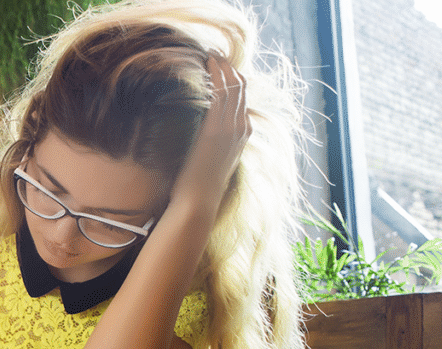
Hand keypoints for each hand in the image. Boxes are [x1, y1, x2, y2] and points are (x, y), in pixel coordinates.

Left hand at [170, 55, 250, 214]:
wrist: (198, 202)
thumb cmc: (198, 186)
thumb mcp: (210, 160)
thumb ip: (212, 144)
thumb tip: (202, 136)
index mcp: (242, 136)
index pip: (243, 100)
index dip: (234, 81)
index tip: (221, 68)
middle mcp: (241, 130)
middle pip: (241, 90)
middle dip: (230, 69)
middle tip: (216, 54)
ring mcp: (230, 129)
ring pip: (233, 88)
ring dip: (223, 67)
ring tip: (212, 53)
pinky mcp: (216, 130)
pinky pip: (221, 95)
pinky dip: (217, 76)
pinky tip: (208, 64)